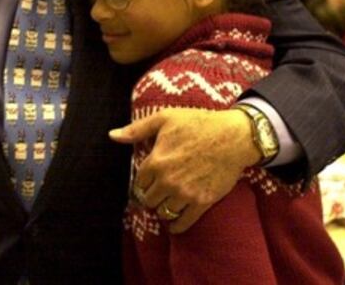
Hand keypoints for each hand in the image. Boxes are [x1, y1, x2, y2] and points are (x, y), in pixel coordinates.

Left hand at [111, 107, 260, 232]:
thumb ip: (136, 130)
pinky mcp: (202, 202)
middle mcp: (167, 181)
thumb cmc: (197, 123)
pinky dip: (176, 226)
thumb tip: (112, 135)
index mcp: (156, 161)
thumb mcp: (164, 119)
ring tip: (167, 201)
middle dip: (151, 195)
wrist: (232, 136)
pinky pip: (183, 223)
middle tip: (157, 190)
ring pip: (164, 212)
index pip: (139, 182)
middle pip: (149, 199)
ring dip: (163, 208)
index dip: (143, 180)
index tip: (148, 179)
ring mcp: (185, 194)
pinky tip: (174, 223)